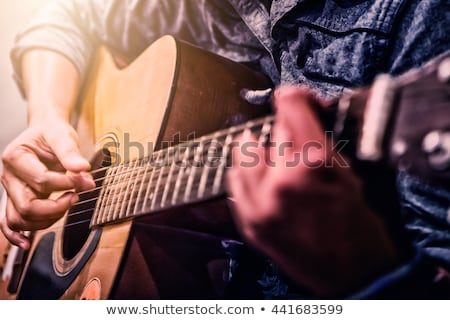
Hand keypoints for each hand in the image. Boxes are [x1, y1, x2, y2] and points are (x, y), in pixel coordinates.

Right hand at [1, 117, 94, 249]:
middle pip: (26, 206)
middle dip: (56, 207)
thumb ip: (71, 152)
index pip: (41, 180)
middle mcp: (9, 176)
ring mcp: (10, 191)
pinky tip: (26, 242)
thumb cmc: (51, 133)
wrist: (44, 133)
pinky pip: (8, 223)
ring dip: (46, 220)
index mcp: (16, 157)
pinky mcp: (16, 199)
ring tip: (66, 205)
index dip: (66, 184)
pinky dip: (16, 235)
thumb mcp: (62, 135)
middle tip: (75, 197)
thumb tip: (82, 168)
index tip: (85, 180)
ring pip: (20, 219)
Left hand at [226, 86, 398, 296]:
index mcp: (314, 163)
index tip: (293, 98)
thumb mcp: (348, 171)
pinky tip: (257, 177)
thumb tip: (299, 113)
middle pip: (270, 130)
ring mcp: (261, 203)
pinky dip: (245, 174)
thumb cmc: (356, 225)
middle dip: (284, 129)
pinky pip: (234, 182)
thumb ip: (318, 139)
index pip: (290, 106)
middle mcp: (282, 180)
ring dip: (258, 149)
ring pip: (244, 153)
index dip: (294, 96)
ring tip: (269, 155)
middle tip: (293, 138)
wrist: (350, 272)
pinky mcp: (249, 221)